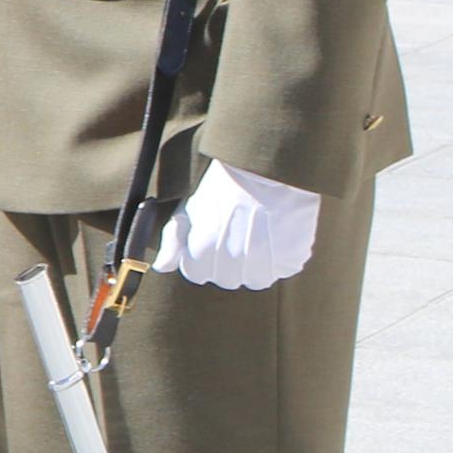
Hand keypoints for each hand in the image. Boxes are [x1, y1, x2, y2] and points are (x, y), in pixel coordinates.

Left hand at [158, 158, 323, 289]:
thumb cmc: (223, 189)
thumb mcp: (189, 209)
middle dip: (226, 262)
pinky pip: (280, 272)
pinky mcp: (290, 261)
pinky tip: (273, 237)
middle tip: (234, 233)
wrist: (266, 172)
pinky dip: (277, 260)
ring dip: (252, 264)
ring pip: (252, 280)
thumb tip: (161, 267)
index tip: (210, 238)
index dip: (200, 256)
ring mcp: (263, 265)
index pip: (196, 274)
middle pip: (225, 280)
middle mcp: (232, 262)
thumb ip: (172, 242)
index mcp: (202, 251)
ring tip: (254, 235)